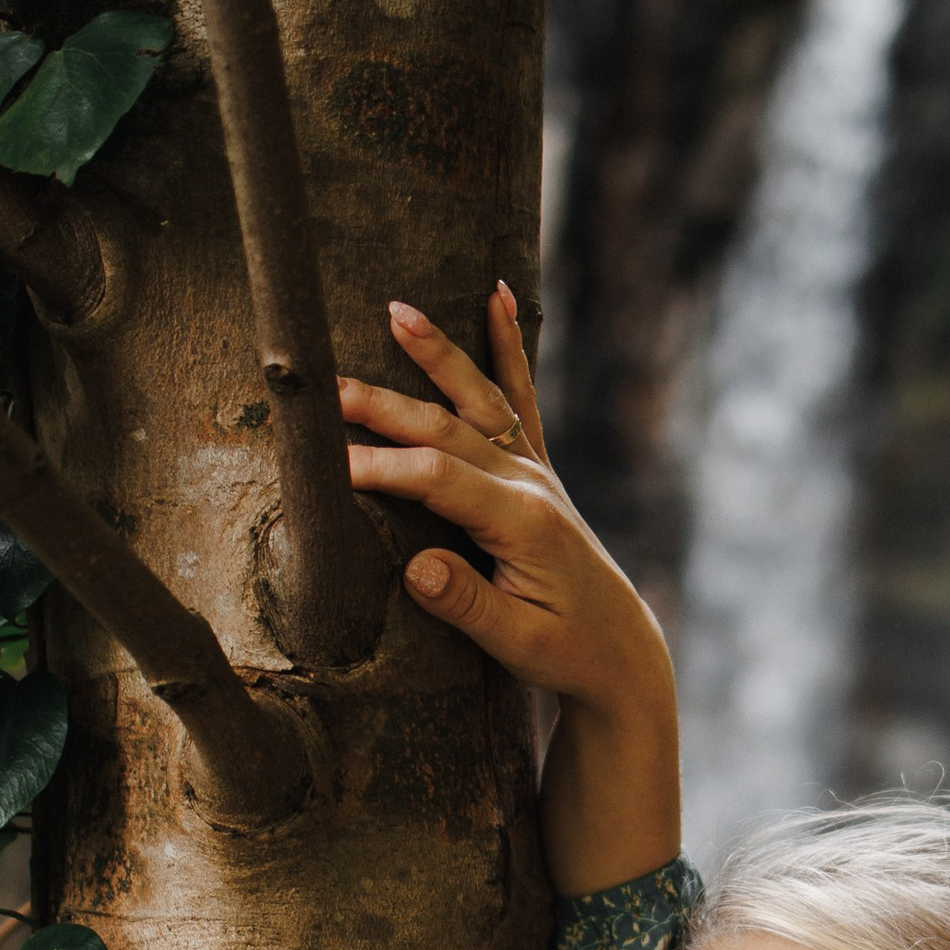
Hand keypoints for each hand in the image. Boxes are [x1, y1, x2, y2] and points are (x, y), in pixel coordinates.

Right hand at [339, 289, 678, 894]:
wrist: (622, 651)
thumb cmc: (567, 653)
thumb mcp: (516, 643)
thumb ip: (467, 603)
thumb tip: (415, 569)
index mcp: (522, 522)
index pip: (438, 479)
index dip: (383, 468)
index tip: (330, 466)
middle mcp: (531, 485)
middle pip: (447, 429)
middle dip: (384, 406)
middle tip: (327, 387)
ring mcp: (537, 472)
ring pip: (478, 400)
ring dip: (436, 354)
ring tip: (396, 311)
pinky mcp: (539, 471)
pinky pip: (520, 399)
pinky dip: (509, 347)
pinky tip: (499, 296)